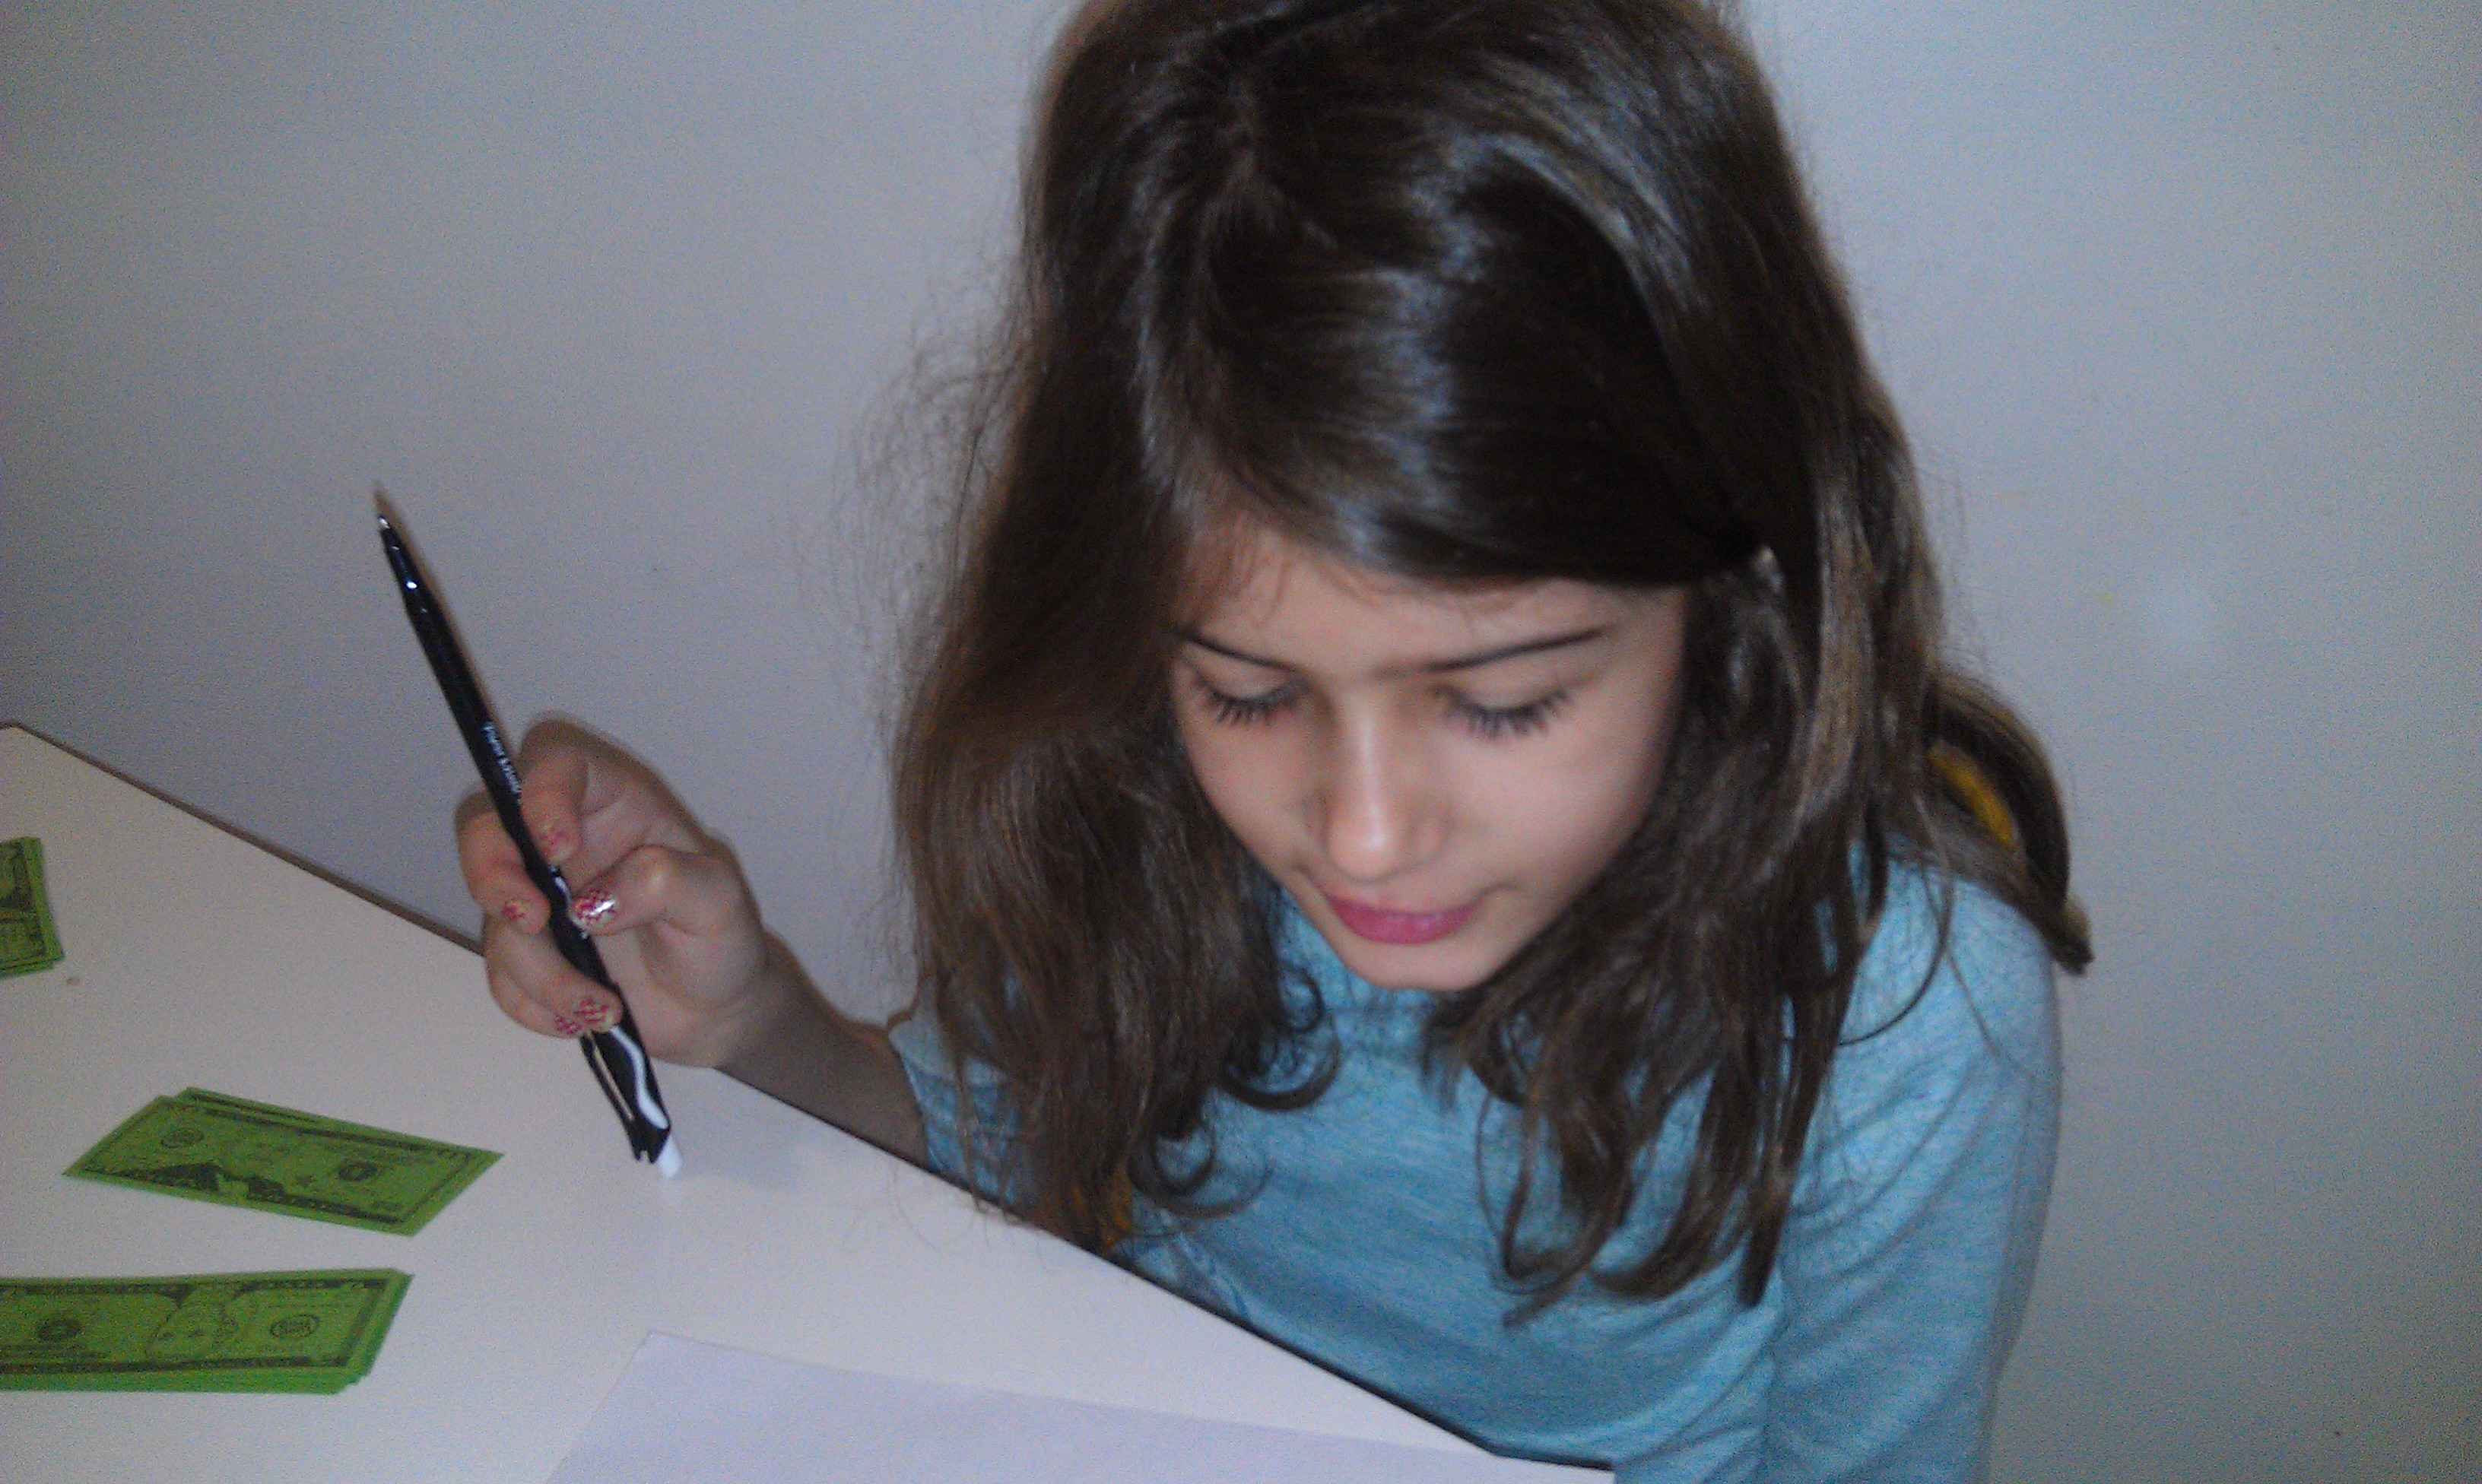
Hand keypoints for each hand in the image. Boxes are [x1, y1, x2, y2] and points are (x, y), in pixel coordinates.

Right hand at [456, 722, 778, 1067]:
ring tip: (603, 1005)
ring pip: (495, 917)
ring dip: (541, 971)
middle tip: (534, 919)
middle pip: (489, 828)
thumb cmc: (719, 939)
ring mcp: (540, 898)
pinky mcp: (527, 952)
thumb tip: (593, 903)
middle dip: (493, 873)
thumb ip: (666, 882)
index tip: (558, 847)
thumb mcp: (717, 901)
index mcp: (615, 806)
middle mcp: (567, 846)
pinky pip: (501, 975)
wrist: (712, 1010)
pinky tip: (587, 1015)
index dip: (542, 794)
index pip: (560, 766)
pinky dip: (536, 1004)